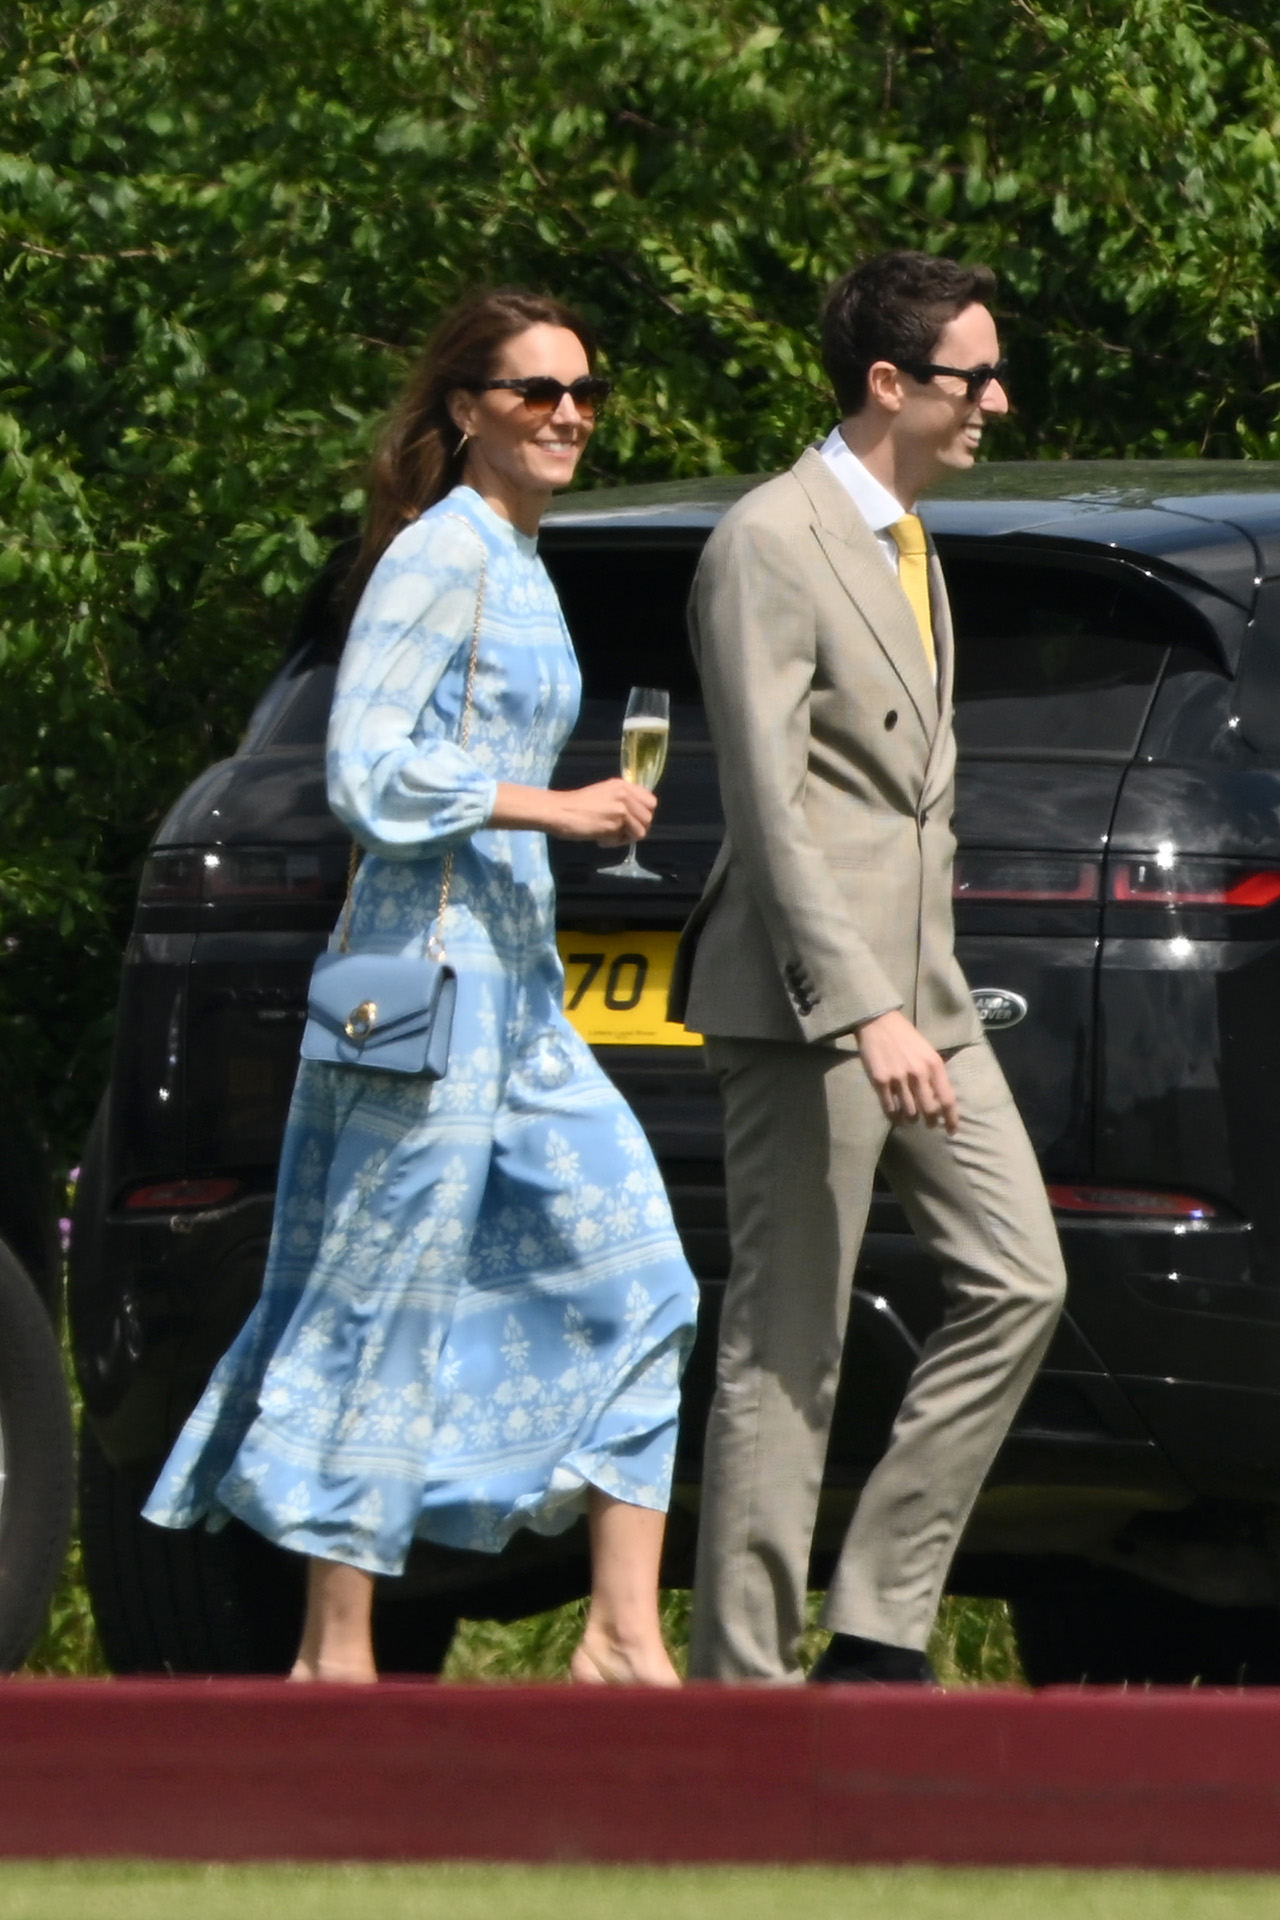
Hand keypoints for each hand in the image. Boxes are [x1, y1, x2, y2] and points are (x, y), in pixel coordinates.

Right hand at [489, 779, 656, 842]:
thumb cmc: (577, 804)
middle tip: (620, 832)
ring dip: (626, 838)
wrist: (560, 810)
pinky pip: (624, 840)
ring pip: (641, 831)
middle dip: (636, 828)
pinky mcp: (614, 824)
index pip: (651, 802)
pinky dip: (614, 843)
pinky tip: (600, 838)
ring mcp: (621, 809)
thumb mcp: (604, 793)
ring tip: (609, 836)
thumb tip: (637, 817)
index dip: (643, 814)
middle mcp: (625, 795)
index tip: (630, 821)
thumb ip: (622, 800)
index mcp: (623, 785)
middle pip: (648, 818)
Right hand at [854, 1009, 958, 1133]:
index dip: (951, 1119)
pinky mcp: (880, 1081)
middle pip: (929, 1110)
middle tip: (929, 1124)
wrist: (879, 1022)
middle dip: (930, 1121)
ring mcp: (898, 1078)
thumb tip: (940, 1100)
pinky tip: (895, 1115)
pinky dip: (894, 1116)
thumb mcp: (927, 1052)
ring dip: (911, 1118)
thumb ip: (934, 1074)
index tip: (952, 1131)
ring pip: (909, 1112)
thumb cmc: (906, 1037)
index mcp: (934, 1065)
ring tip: (909, 1117)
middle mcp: (918, 1074)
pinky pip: (889, 1108)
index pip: (947, 1099)